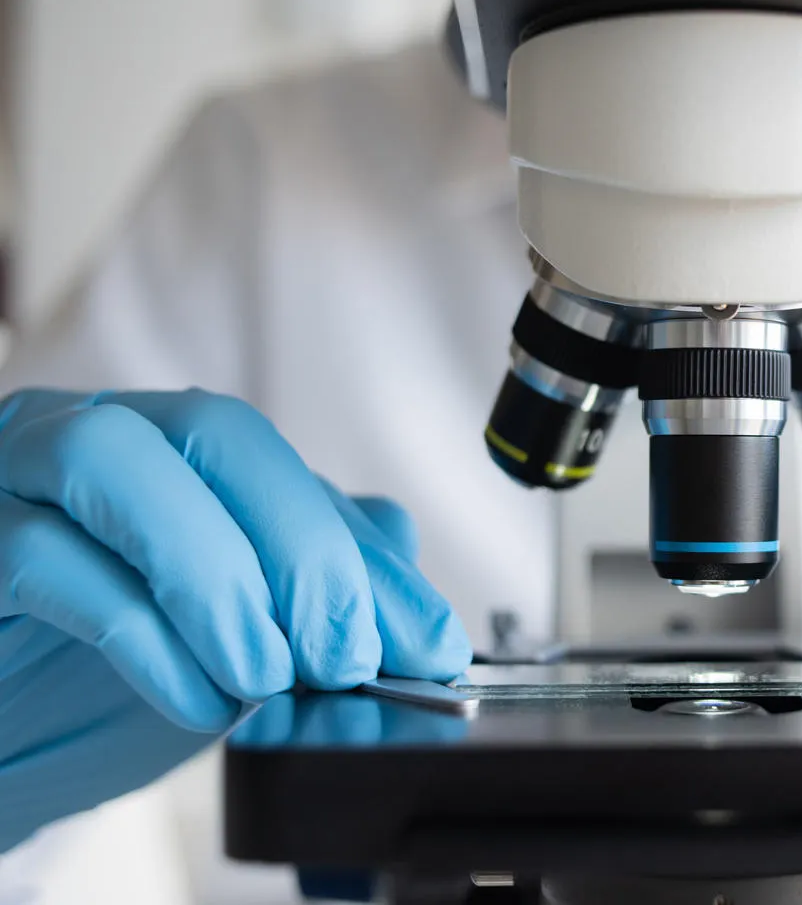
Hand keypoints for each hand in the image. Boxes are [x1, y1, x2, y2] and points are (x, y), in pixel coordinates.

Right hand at [0, 388, 471, 849]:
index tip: (429, 646)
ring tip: (265, 676)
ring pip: (117, 463)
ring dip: (215, 575)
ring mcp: (15, 473)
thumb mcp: (233, 637)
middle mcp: (97, 435)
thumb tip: (408, 579)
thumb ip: (312, 595)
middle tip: (344, 657)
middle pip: (217, 433)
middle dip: (303, 547)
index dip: (368, 560)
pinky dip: (142, 633)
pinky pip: (44, 554)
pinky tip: (195, 699)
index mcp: (175, 449)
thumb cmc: (100, 677)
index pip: (291, 473)